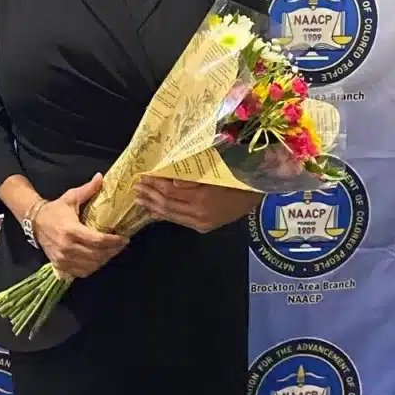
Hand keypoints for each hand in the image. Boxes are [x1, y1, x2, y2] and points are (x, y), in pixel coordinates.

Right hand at [33, 174, 126, 278]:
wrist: (35, 222)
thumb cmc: (55, 209)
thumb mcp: (71, 197)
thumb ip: (88, 189)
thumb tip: (101, 177)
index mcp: (71, 230)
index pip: (97, 240)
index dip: (113, 241)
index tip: (124, 238)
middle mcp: (67, 247)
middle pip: (96, 254)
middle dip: (112, 251)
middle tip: (121, 245)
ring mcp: (63, 258)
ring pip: (90, 265)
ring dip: (104, 260)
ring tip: (112, 251)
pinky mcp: (60, 265)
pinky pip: (81, 272)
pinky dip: (92, 268)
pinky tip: (98, 259)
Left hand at [134, 178, 258, 233]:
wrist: (258, 189)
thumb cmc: (237, 172)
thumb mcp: (215, 168)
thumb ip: (193, 176)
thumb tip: (171, 180)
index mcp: (203, 198)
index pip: (171, 191)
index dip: (155, 184)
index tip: (143, 176)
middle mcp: (201, 214)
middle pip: (168, 205)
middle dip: (150, 196)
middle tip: (136, 187)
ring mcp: (203, 222)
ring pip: (172, 215)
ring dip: (154, 207)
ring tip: (140, 199)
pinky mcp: (205, 226)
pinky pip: (180, 221)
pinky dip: (166, 216)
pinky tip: (155, 212)